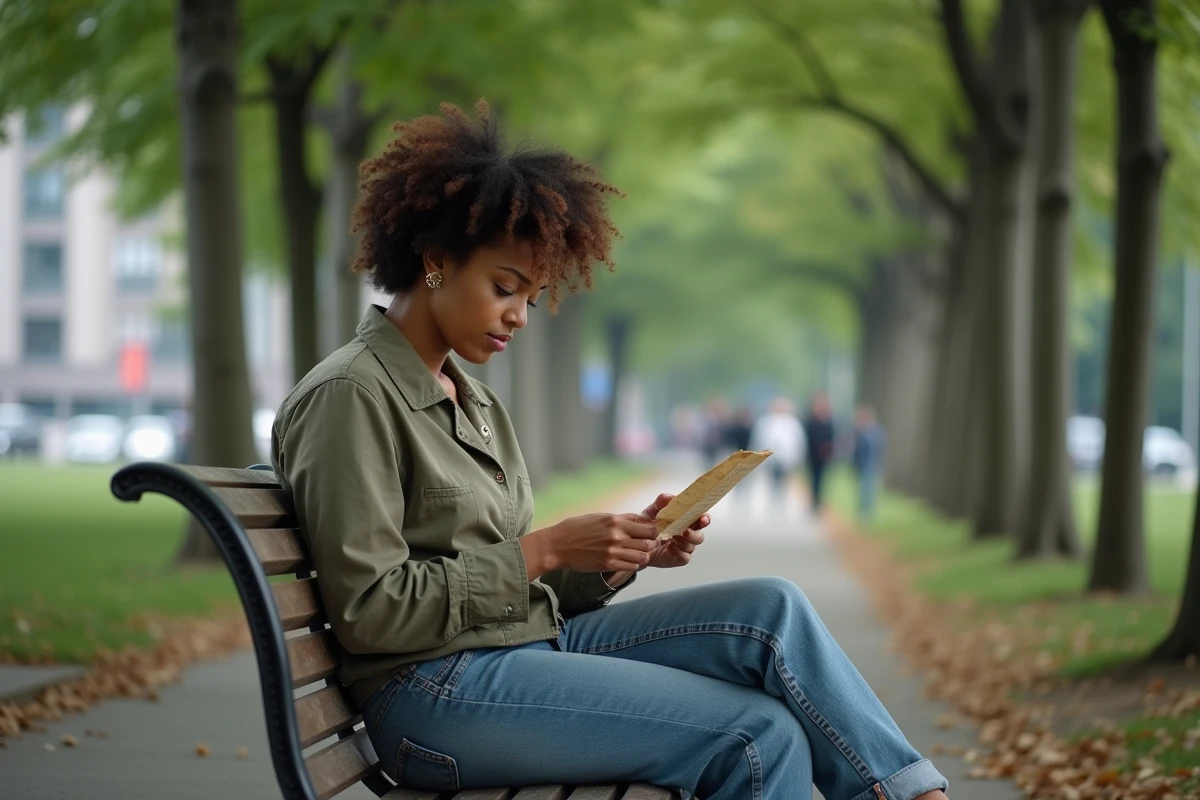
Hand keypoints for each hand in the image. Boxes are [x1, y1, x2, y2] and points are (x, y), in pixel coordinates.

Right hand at [536, 512, 659, 573]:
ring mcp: (613, 552)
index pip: (647, 527)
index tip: (652, 532)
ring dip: (644, 555)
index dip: (653, 530)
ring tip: (639, 553)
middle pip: (648, 542)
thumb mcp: (599, 517)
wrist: (557, 545)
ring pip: (642, 556)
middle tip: (649, 544)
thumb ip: (620, 519)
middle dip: (652, 543)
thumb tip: (638, 520)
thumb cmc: (576, 528)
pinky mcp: (608, 565)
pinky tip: (629, 560)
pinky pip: (631, 567)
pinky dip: (634, 564)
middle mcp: (617, 536)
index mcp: (616, 521)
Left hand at [635, 493, 709, 569]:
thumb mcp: (651, 511)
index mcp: (685, 521)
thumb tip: (670, 497)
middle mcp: (688, 534)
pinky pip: (685, 556)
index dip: (704, 518)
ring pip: (693, 545)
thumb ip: (660, 503)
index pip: (700, 519)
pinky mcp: (679, 558)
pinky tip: (673, 546)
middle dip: (696, 532)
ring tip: (677, 535)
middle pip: (699, 534)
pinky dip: (681, 550)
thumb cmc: (647, 525)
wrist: (636, 543)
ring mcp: (684, 547)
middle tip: (686, 529)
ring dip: (687, 539)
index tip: (703, 517)